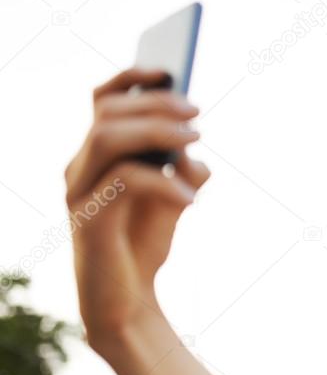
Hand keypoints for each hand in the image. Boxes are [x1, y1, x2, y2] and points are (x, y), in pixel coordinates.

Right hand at [65, 68, 209, 351]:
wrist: (128, 304)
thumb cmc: (144, 246)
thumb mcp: (174, 200)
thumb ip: (182, 171)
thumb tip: (197, 155)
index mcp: (97, 157)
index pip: (102, 101)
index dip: (130, 78)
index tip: (169, 70)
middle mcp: (80, 169)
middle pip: (107, 113)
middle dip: (154, 104)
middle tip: (197, 112)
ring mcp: (80, 194)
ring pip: (106, 138)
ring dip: (154, 131)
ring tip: (194, 141)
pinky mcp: (89, 221)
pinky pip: (121, 183)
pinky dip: (161, 183)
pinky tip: (191, 198)